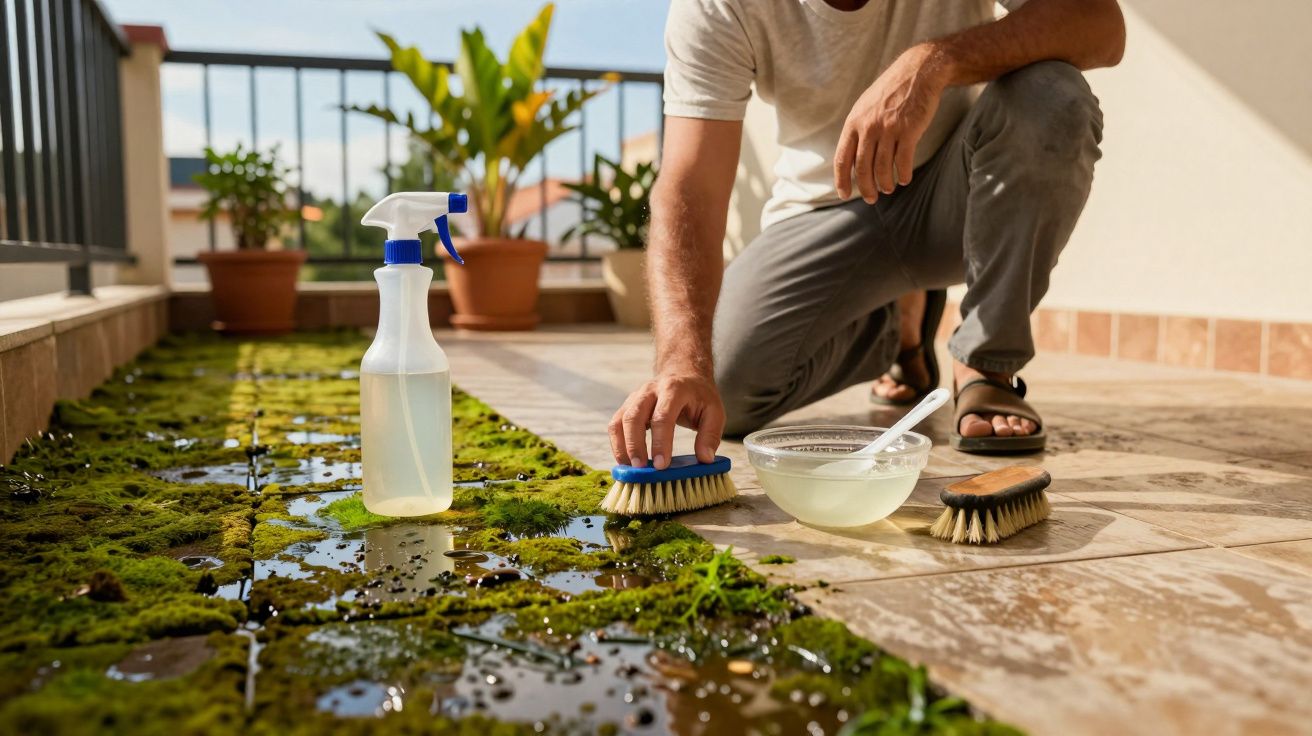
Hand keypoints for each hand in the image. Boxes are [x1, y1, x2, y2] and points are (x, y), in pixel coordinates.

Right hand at [608, 372, 724, 469]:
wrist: (684, 374)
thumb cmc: (699, 396)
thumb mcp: (715, 411)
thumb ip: (710, 435)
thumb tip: (705, 459)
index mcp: (674, 389)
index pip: (662, 416)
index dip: (660, 442)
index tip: (661, 465)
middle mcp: (650, 390)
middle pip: (634, 416)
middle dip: (635, 445)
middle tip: (640, 469)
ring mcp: (635, 397)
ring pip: (620, 420)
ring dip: (622, 446)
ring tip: (630, 468)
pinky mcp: (627, 406)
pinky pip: (615, 425)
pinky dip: (617, 444)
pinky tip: (625, 461)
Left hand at [834, 43, 948, 202]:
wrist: (918, 71)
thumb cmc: (891, 92)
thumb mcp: (866, 106)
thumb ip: (857, 130)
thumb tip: (850, 157)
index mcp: (854, 122)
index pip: (842, 158)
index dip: (842, 180)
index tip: (844, 194)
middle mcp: (868, 127)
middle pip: (862, 167)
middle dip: (866, 187)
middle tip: (872, 198)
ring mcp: (889, 128)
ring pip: (883, 167)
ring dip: (885, 183)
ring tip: (888, 188)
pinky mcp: (909, 130)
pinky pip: (903, 160)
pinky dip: (903, 174)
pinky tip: (904, 179)